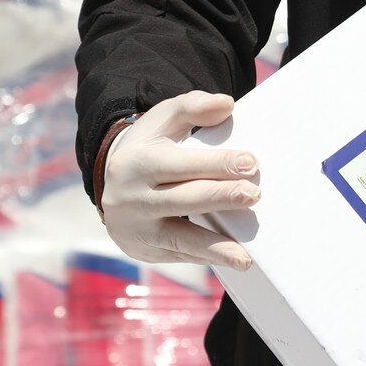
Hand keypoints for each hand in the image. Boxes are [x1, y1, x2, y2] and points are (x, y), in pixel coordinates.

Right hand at [98, 91, 258, 270]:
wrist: (112, 184)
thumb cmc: (150, 147)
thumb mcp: (163, 120)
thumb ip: (193, 107)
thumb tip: (227, 105)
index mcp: (138, 162)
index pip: (181, 164)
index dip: (216, 164)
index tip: (250, 163)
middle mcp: (133, 199)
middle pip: (183, 199)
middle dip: (220, 197)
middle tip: (254, 194)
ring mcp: (138, 229)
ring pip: (180, 238)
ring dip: (215, 247)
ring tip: (244, 256)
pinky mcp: (147, 250)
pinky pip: (182, 255)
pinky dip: (208, 257)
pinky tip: (234, 260)